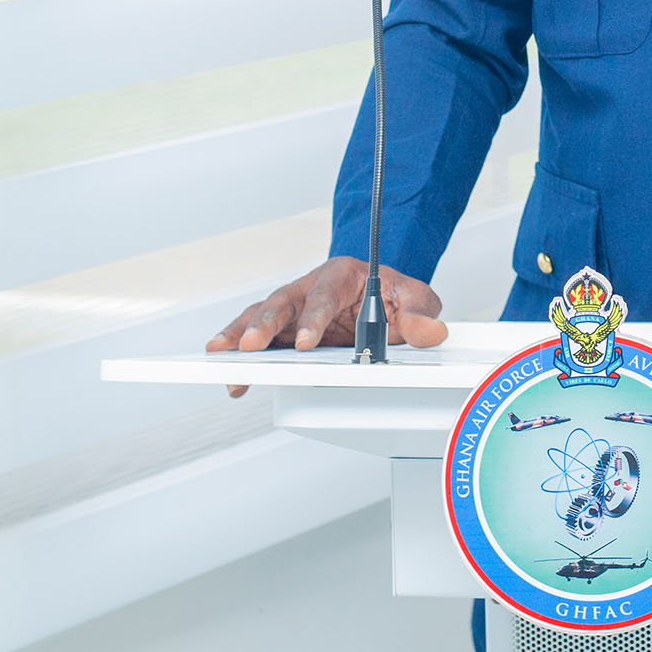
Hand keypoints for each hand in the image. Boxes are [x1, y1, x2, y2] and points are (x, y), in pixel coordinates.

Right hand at [205, 257, 447, 397]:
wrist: (384, 294)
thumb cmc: (395, 294)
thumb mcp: (416, 298)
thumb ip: (421, 313)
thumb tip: (430, 332)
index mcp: (342, 275)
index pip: (324, 295)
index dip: (313, 318)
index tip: (304, 342)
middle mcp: (311, 287)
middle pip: (282, 302)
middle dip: (264, 324)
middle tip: (251, 346)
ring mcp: (295, 308)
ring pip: (261, 316)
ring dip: (241, 335)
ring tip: (221, 354)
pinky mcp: (285, 330)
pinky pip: (258, 338)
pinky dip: (242, 354)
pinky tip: (232, 377)